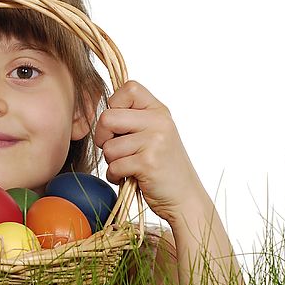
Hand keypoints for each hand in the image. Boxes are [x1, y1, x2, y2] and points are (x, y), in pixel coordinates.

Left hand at [94, 80, 207, 225]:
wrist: (184, 197)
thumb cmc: (162, 167)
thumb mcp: (154, 133)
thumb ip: (133, 118)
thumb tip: (100, 111)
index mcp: (159, 110)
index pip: (128, 87)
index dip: (113, 105)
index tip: (119, 125)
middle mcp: (159, 122)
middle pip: (107, 117)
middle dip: (102, 138)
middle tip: (115, 150)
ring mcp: (155, 141)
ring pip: (108, 146)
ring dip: (112, 161)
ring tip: (129, 166)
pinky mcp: (148, 163)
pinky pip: (114, 166)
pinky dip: (115, 176)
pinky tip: (130, 177)